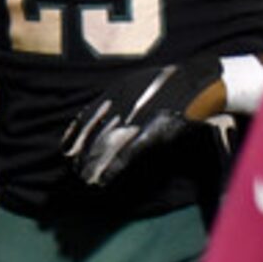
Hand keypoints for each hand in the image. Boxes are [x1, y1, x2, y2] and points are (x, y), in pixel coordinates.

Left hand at [62, 56, 223, 187]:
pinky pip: (127, 155)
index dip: (74, 137)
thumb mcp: (133, 84)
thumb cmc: (164, 83)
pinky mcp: (152, 133)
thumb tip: (94, 114)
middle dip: (82, 155)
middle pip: (93, 136)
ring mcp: (136, 119)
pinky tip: (105, 180)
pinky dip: (114, 169)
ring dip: (94, 166)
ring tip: (86, 180)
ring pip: (106, 148)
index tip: (65, 151)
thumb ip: (114, 98)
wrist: (197, 82)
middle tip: (74, 170)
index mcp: (115, 92)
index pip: (86, 118)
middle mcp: (121, 105)